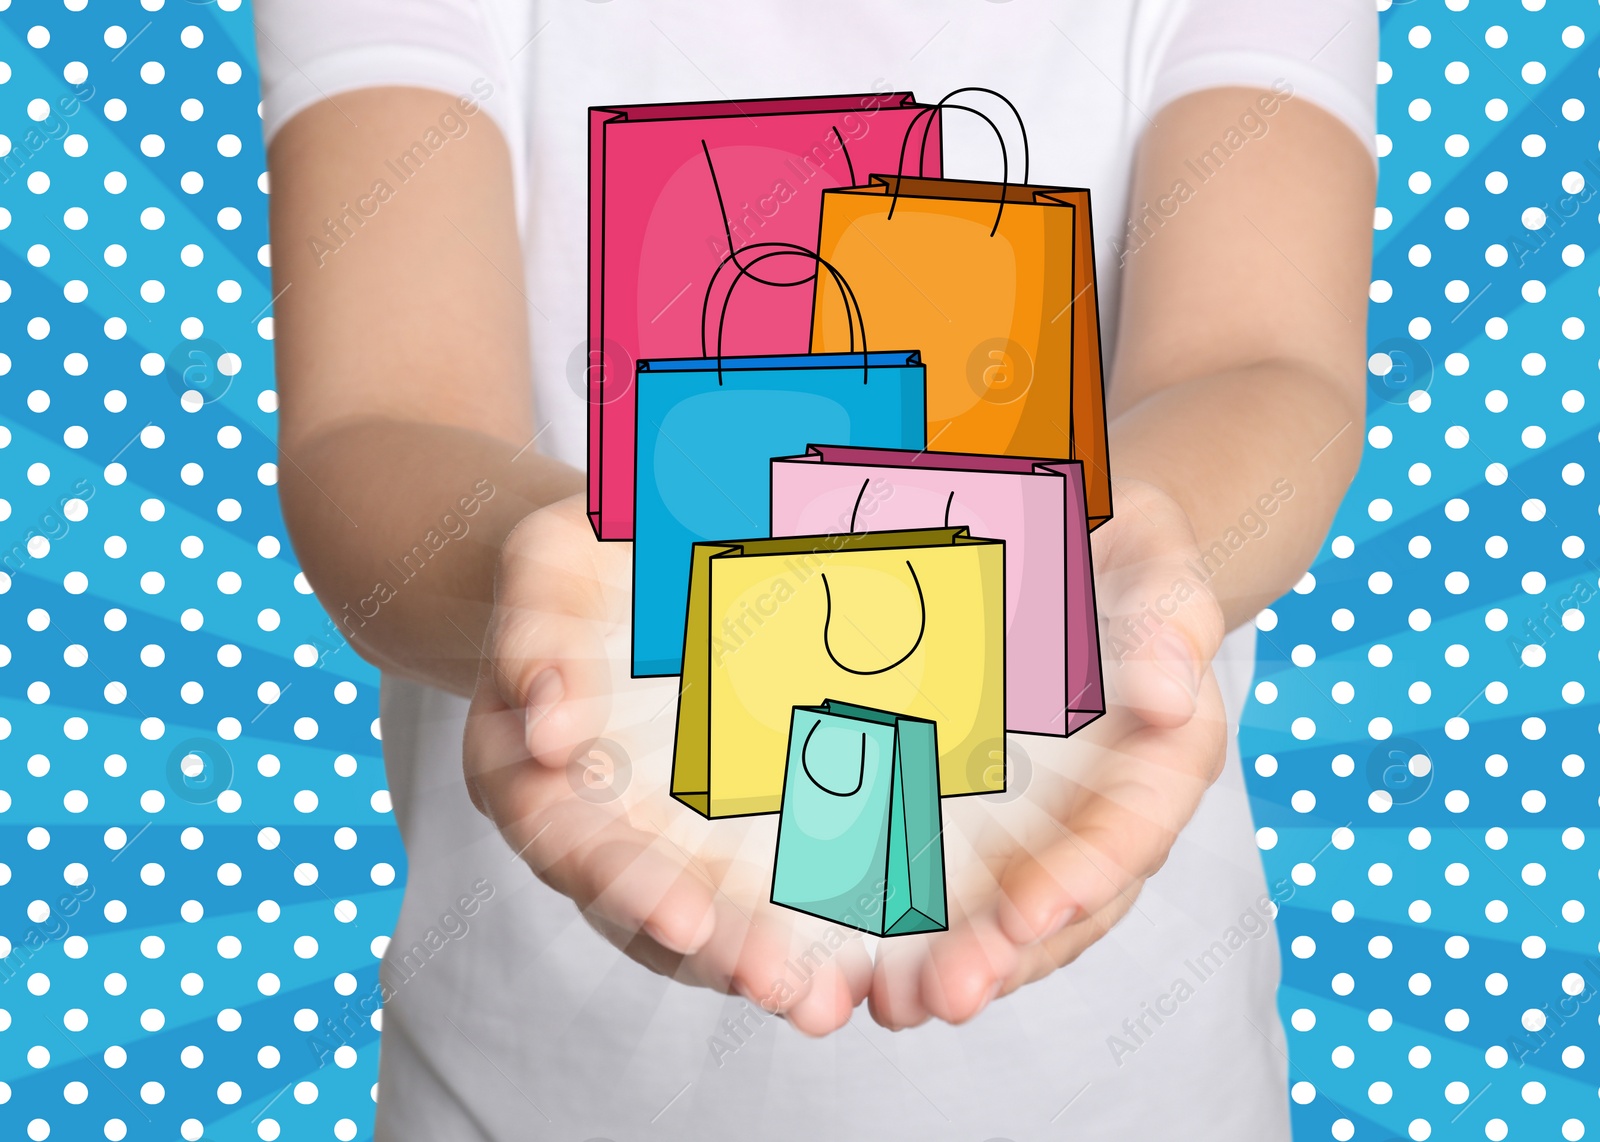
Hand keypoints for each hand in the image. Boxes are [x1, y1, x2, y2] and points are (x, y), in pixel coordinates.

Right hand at [461, 494, 872, 1034]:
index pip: (569, 844)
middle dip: (710, 949)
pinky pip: (766, 892)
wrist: (635, 558)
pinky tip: (862, 961)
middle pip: (640, 912)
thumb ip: (538, 631)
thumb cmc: (587, 558)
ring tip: (827, 996)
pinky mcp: (735, 831)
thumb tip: (551, 729)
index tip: (683, 917)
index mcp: (529, 772)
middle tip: (776, 980)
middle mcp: (592, 828)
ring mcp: (663, 838)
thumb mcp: (551, 562)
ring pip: (705, 926)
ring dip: (762, 962)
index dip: (623, 884)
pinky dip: (807, 929)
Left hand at [865, 478, 1229, 1028]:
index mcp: (1159, 763)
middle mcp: (1095, 817)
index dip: (1088, 874)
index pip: (1132, 829)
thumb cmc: (1120, 553)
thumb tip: (1172, 693)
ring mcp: (1030, 828)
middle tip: (944, 994)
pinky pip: (935, 882)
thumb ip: (1170, 618)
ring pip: (996, 918)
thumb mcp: (1154, 559)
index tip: (1036, 912)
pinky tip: (848, 961)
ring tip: (891, 1006)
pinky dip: (898, 926)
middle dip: (1002, 956)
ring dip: (946, 967)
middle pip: (1060, 907)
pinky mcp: (963, 819)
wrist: (1068, 548)